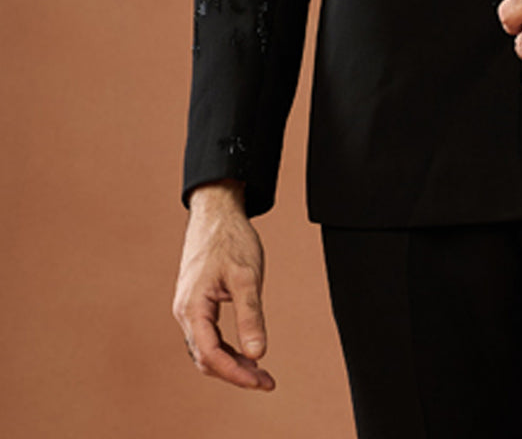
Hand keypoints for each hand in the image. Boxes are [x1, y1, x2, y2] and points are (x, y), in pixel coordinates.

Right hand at [172, 180, 274, 391]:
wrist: (216, 211)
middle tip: (266, 381)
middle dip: (235, 373)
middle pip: (206, 358)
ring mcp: (188, 307)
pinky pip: (207, 335)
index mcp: (192, 307)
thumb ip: (251, 315)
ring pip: (205, 349)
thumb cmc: (231, 238)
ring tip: (259, 371)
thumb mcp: (247, 276)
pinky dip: (225, 348)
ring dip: (230, 363)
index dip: (236, 373)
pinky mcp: (196, 302)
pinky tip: (245, 350)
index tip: (261, 381)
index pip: (211, 354)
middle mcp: (185, 312)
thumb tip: (258, 353)